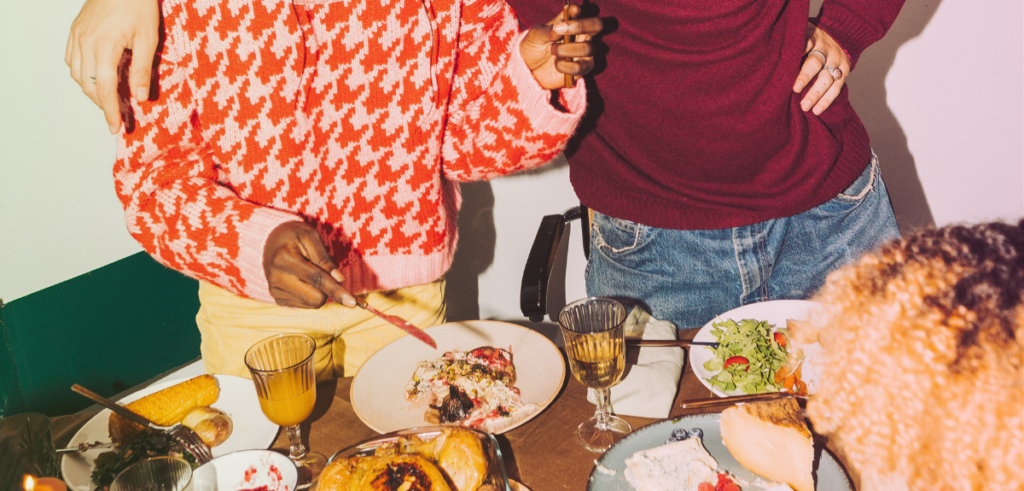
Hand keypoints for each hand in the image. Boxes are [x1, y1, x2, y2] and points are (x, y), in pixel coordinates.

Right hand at [65, 0, 159, 133]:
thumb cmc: (138, 5)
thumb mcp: (148, 38)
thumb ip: (142, 70)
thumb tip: (139, 97)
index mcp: (104, 46)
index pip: (103, 88)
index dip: (110, 111)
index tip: (116, 127)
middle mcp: (85, 42)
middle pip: (87, 85)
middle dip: (101, 105)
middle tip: (115, 118)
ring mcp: (77, 36)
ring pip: (76, 74)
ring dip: (90, 90)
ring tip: (107, 100)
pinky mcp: (75, 30)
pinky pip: (71, 59)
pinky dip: (81, 74)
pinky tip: (94, 79)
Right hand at [263, 221, 356, 308]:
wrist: (269, 242)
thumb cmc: (293, 236)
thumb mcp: (310, 237)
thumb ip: (324, 259)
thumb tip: (339, 280)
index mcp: (283, 259)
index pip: (316, 279)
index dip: (336, 290)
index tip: (352, 303)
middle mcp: (276, 278)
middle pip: (316, 298)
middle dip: (328, 289)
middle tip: (324, 271)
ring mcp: (275, 291)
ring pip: (312, 303)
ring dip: (318, 291)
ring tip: (309, 272)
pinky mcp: (278, 299)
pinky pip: (305, 304)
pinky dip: (310, 294)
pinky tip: (302, 280)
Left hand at [520, 5, 602, 89]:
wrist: (529, 69)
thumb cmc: (534, 47)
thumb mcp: (535, 36)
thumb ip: (546, 31)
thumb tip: (557, 29)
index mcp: (571, 22)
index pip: (583, 12)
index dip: (580, 10)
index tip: (572, 10)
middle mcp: (582, 35)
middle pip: (597, 25)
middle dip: (581, 25)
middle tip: (560, 30)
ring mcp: (584, 53)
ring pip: (587, 48)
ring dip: (565, 49)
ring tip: (551, 50)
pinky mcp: (582, 69)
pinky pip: (581, 67)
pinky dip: (566, 66)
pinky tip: (557, 64)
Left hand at [792, 24, 849, 114]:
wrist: (836, 38)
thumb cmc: (808, 40)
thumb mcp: (800, 36)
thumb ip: (789, 45)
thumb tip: (768, 57)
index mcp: (813, 37)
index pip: (805, 43)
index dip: (798, 52)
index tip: (786, 62)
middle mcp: (826, 49)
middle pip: (815, 62)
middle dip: (805, 76)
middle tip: (795, 89)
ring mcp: (836, 60)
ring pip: (827, 78)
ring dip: (816, 93)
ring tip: (805, 107)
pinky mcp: (844, 71)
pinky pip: (836, 87)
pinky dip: (826, 100)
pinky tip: (816, 110)